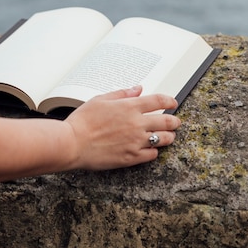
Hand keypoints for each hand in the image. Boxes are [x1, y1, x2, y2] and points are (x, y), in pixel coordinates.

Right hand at [64, 85, 181, 170]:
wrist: (72, 143)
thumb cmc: (82, 122)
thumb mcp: (101, 100)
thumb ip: (122, 94)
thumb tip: (137, 89)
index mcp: (130, 107)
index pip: (159, 100)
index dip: (169, 100)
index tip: (173, 102)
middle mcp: (137, 124)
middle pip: (168, 121)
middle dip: (175, 121)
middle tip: (176, 122)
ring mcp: (136, 142)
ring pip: (164, 139)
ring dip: (169, 136)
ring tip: (168, 136)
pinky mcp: (131, 157)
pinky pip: (152, 155)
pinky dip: (154, 151)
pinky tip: (151, 149)